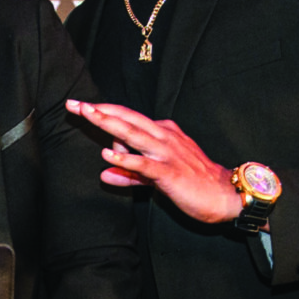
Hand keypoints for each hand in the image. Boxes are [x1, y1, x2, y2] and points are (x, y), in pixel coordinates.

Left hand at [65, 97, 244, 224]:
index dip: (105, 111)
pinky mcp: (169, 172)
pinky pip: (143, 163)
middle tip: (74, 103)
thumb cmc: (192, 183)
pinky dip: (125, 158)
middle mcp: (163, 137)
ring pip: (133, 134)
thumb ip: (130, 174)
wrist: (223, 195)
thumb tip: (104, 173)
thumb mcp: (155, 177)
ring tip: (87, 114)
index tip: (82, 106)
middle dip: (99, 110)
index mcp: (162, 133)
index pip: (129, 118)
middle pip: (126, 119)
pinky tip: (107, 155)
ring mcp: (166, 153)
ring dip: (109, 123)